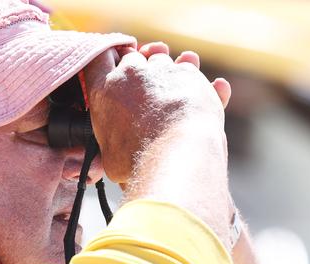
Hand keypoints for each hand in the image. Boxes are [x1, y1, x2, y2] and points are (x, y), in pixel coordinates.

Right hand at [84, 42, 230, 182]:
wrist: (176, 155)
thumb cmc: (137, 161)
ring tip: (171, 90)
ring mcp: (163, 71)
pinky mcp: (190, 76)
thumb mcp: (109, 156)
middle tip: (144, 87)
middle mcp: (132, 73)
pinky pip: (192, 71)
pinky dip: (196, 83)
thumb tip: (108, 155)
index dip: (107, 60)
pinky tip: (211, 88)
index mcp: (104, 90)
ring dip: (167, 72)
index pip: (98, 58)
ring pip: (163, 60)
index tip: (114, 69)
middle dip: (139, 66)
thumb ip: (111, 143)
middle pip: (132, 57)